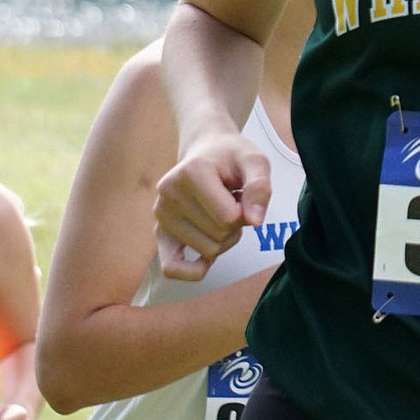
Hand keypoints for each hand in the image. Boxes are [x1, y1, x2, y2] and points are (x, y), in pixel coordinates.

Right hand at [155, 136, 270, 281]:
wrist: (206, 149)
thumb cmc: (232, 156)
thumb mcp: (255, 160)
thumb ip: (260, 186)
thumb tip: (255, 221)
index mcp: (191, 172)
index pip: (230, 217)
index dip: (246, 211)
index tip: (242, 194)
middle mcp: (169, 192)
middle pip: (219, 235)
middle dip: (236, 224)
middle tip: (232, 202)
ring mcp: (161, 213)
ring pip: (208, 251)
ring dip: (223, 239)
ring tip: (220, 212)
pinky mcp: (159, 231)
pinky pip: (171, 267)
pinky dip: (193, 270)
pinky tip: (206, 257)